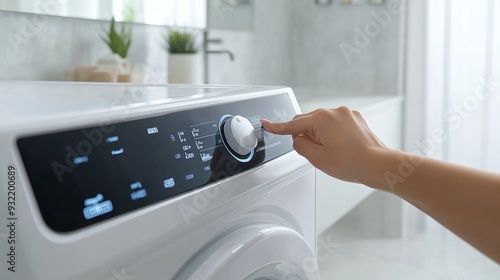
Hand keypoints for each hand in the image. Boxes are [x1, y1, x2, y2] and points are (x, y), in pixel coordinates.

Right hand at [261, 107, 387, 183]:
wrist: (377, 164)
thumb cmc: (350, 163)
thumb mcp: (316, 158)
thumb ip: (300, 145)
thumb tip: (298, 139)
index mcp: (321, 119)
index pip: (293, 124)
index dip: (277, 127)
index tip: (266, 124)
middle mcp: (334, 112)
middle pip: (308, 121)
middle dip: (304, 134)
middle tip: (312, 151)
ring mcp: (346, 114)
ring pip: (322, 122)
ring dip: (319, 134)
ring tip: (331, 152)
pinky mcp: (356, 119)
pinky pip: (336, 123)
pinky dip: (332, 133)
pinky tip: (339, 147)